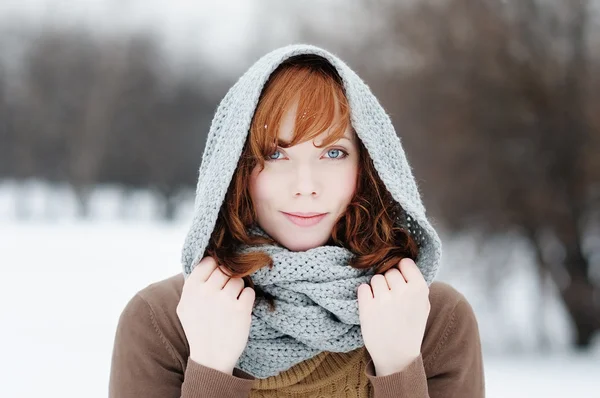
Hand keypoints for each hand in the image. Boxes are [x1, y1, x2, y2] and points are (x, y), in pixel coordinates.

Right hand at [176, 256, 255, 373]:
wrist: (210, 358)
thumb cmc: (199, 329)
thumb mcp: (186, 305)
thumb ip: (194, 284)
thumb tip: (209, 260)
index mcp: (191, 288)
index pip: (209, 261)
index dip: (216, 268)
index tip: (218, 279)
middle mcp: (206, 291)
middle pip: (225, 269)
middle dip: (228, 279)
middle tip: (225, 295)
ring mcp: (224, 300)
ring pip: (239, 279)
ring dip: (238, 290)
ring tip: (230, 305)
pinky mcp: (241, 309)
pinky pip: (249, 291)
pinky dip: (247, 300)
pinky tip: (239, 311)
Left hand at [357, 258, 429, 375]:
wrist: (397, 355)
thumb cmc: (411, 328)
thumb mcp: (423, 306)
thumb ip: (416, 284)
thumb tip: (404, 263)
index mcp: (419, 289)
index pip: (405, 262)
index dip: (401, 270)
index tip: (400, 281)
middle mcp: (402, 291)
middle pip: (389, 271)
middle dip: (389, 281)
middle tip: (391, 297)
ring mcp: (383, 299)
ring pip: (375, 278)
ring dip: (377, 288)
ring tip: (382, 304)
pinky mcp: (367, 307)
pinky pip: (362, 288)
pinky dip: (365, 295)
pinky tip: (372, 306)